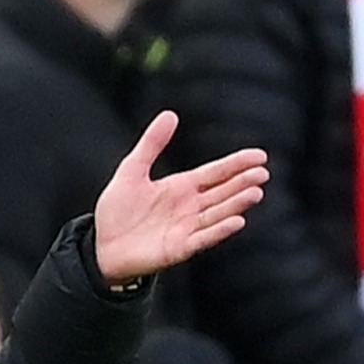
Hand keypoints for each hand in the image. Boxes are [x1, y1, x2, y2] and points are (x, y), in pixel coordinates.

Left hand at [91, 111, 268, 285]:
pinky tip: (236, 221)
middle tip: (263, 173)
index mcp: (183, 187)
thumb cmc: (117, 211)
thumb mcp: (132, 170)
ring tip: (255, 193)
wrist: (100, 247)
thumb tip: (170, 114)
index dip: (237, 164)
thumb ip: (151, 144)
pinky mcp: (178, 249)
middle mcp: (190, 207)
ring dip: (237, 204)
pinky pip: (203, 239)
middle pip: (223, 192)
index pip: (216, 173)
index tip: (260, 156)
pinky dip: (219, 230)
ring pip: (218, 214)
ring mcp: (186, 228)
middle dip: (243, 183)